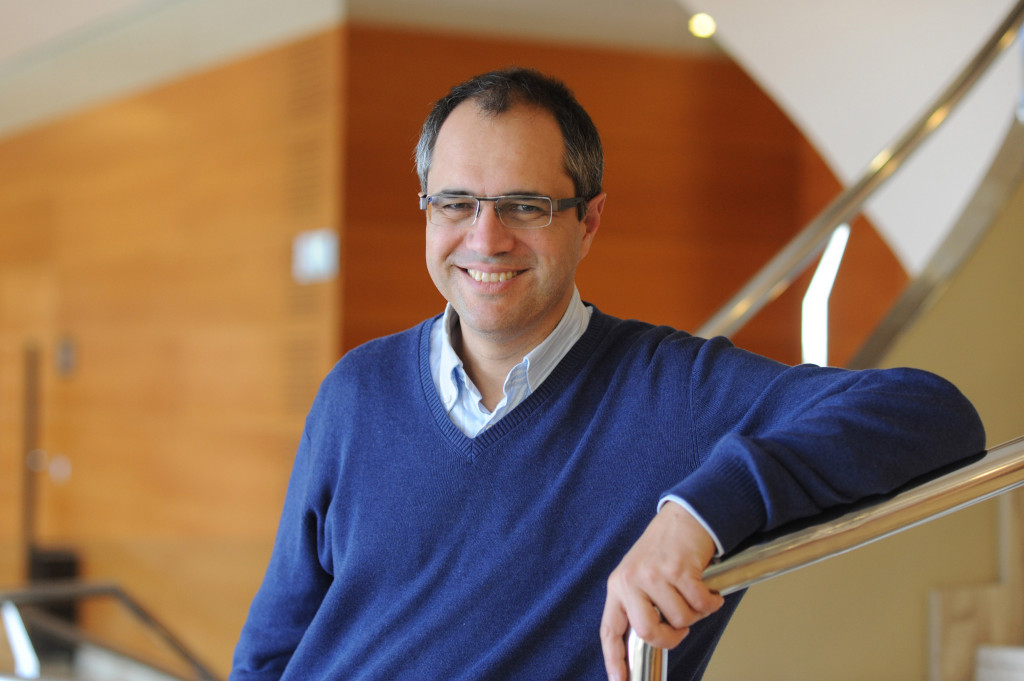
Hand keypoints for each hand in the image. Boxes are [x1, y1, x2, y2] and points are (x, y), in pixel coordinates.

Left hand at [600, 502, 724, 680]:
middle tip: (681, 629)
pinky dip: (710, 602)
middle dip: (671, 639)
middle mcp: (632, 581)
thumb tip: (651, 640)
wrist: (684, 517)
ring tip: (693, 594)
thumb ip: (640, 604)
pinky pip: (700, 605)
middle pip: (648, 633)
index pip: (611, 630)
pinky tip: (707, 589)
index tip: (619, 680)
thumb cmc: (664, 549)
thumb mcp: (640, 575)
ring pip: (680, 620)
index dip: (614, 659)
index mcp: (619, 586)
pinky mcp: (679, 570)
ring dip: (695, 613)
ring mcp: (654, 575)